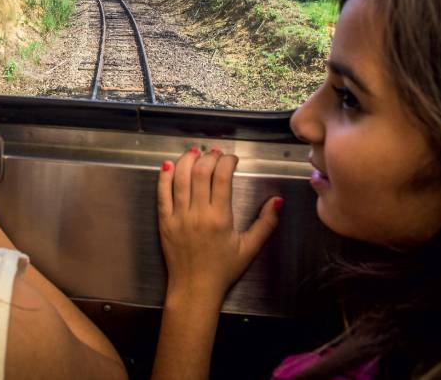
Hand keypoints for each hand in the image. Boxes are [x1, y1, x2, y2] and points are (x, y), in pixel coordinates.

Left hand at [157, 147, 281, 303]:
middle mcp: (198, 214)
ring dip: (187, 160)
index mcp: (220, 218)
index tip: (232, 159)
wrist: (195, 288)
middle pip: (201, 172)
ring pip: (181, 178)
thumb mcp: (250, 248)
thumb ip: (266, 223)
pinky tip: (169, 165)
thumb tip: (278, 201)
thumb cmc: (223, 270)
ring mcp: (178, 217)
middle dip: (209, 157)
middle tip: (215, 153)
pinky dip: (164, 176)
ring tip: (195, 152)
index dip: (227, 161)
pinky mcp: (165, 221)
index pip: (222, 177)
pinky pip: (162, 193)